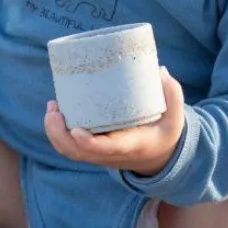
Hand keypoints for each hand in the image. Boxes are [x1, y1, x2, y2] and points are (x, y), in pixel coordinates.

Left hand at [44, 67, 184, 175]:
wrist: (158, 157)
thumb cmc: (164, 133)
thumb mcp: (175, 119)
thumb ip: (172, 95)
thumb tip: (159, 70)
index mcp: (130, 146)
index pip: (105, 149)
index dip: (88, 143)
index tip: (76, 130)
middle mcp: (110, 154)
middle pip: (77, 153)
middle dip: (60, 135)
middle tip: (54, 109)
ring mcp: (99, 154)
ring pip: (70, 152)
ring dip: (54, 133)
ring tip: (52, 108)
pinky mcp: (92, 150)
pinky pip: (69, 148)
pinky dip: (57, 134)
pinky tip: (54, 113)